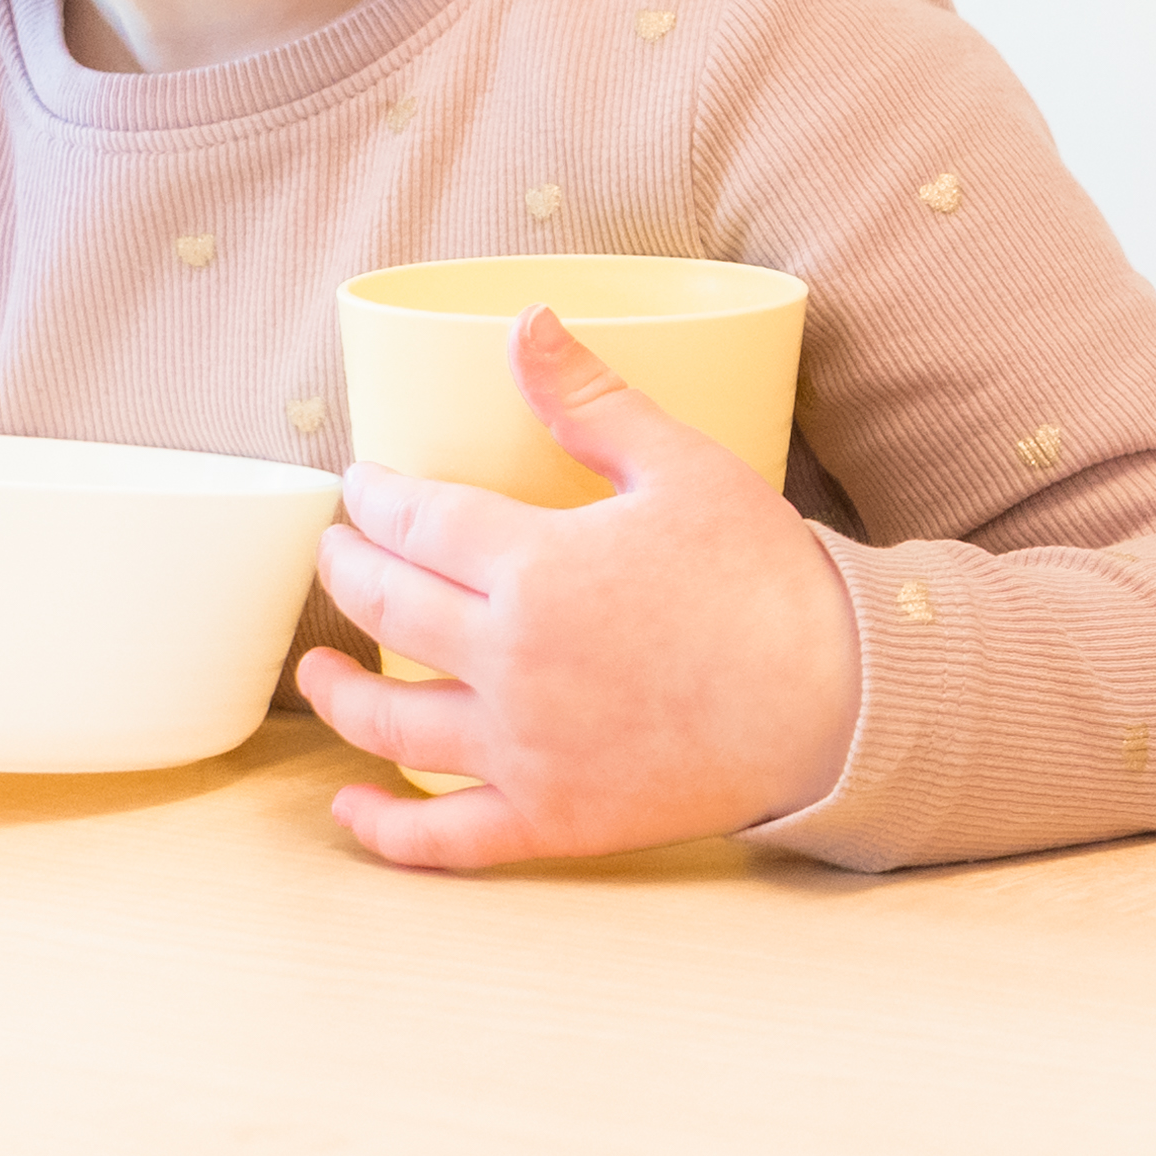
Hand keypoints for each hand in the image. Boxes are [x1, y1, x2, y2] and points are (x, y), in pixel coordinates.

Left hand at [294, 308, 861, 869]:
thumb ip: (592, 398)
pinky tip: (351, 807)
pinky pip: (445, 835)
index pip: (418, 521)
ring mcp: (526, 748)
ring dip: (336, 692)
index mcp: (538, 569)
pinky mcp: (553, 818)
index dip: (376, 496)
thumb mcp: (685, 466)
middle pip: (388, 610)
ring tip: (316, 667)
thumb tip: (524, 320)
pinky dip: (387, 828)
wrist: (839, 701)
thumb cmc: (767, 578)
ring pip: (392, 723)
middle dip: (345, 572)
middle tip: (334, 551)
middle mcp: (513, 662)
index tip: (362, 484)